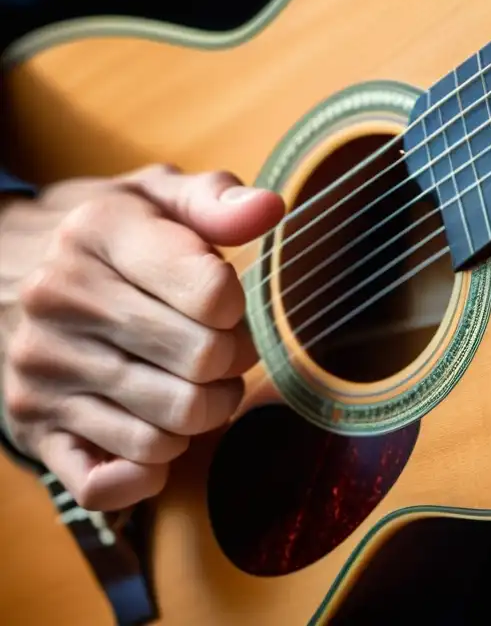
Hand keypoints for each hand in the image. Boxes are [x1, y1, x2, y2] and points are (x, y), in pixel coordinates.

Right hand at [0, 166, 283, 509]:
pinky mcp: (32, 426)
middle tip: (222, 348)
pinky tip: (160, 435)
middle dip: (233, 360)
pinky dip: (150, 471)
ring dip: (206, 413)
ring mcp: (41, 371)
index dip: (239, 304)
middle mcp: (59, 301)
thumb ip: (217, 200)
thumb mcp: (155, 197)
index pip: (213, 293)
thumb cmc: (105, 237)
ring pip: (171, 428)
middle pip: (202, 362)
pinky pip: (108, 482)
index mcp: (98, 234)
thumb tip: (270, 209)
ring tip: (196, 383)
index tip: (224, 300)